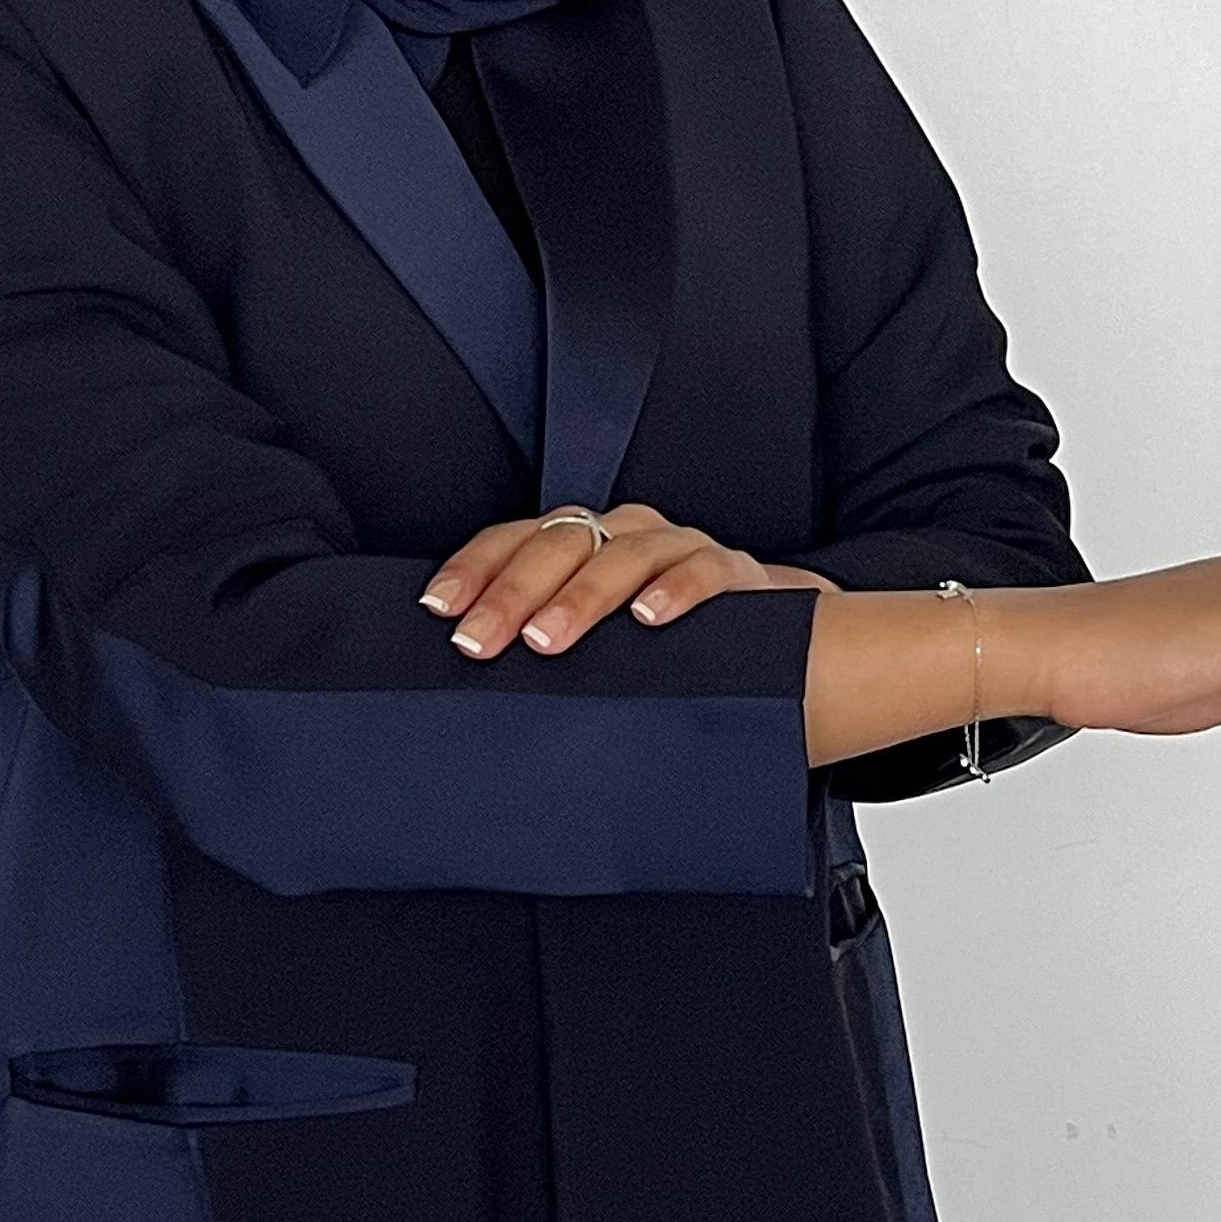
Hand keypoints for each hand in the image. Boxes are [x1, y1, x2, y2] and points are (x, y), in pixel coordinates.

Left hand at [420, 501, 836, 659]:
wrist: (781, 649)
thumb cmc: (667, 651)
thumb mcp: (600, 645)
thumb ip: (547, 647)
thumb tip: (468, 689)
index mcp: (584, 540)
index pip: (515, 540)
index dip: (475, 570)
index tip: (439, 610)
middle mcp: (626, 532)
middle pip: (561, 544)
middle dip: (513, 593)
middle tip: (479, 642)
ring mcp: (681, 548)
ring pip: (624, 554)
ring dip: (582, 597)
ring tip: (546, 640)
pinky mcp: (736, 574)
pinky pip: (705, 571)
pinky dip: (675, 592)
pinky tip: (648, 620)